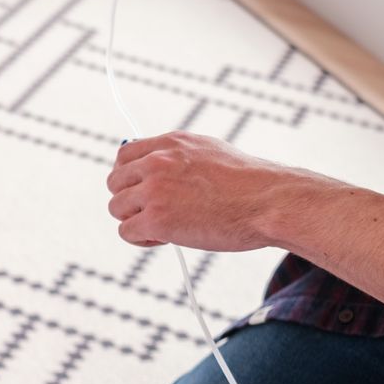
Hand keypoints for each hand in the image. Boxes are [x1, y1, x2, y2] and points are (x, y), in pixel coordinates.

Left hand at [105, 131, 296, 250]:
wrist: (269, 201)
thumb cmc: (249, 184)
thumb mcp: (209, 152)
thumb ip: (177, 156)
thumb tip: (152, 165)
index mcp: (171, 143)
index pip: (124, 156)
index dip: (130, 178)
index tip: (143, 192)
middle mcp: (157, 162)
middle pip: (115, 183)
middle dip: (131, 200)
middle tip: (156, 213)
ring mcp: (154, 190)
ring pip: (117, 208)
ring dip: (136, 220)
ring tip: (164, 227)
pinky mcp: (156, 220)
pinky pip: (127, 232)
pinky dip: (142, 239)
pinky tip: (165, 238)